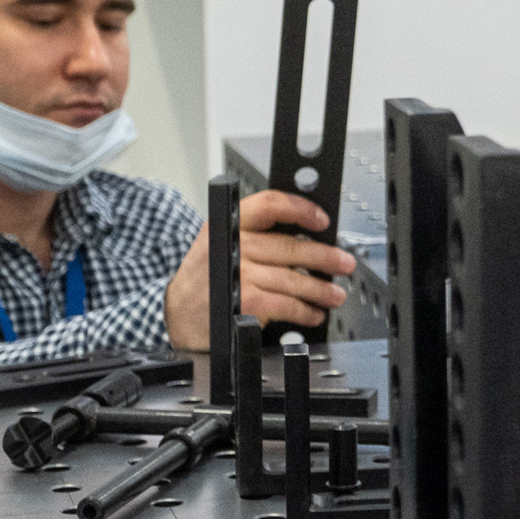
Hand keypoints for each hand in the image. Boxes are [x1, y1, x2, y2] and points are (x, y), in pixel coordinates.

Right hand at [163, 190, 357, 347]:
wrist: (175, 314)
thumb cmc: (204, 279)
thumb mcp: (219, 243)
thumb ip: (255, 235)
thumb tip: (307, 239)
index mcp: (227, 224)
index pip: (269, 204)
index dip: (301, 209)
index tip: (321, 220)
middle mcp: (233, 246)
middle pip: (290, 246)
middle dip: (325, 257)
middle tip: (344, 262)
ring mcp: (239, 276)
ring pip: (293, 278)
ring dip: (321, 289)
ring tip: (335, 295)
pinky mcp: (245, 303)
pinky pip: (287, 304)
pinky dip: (305, 310)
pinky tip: (313, 313)